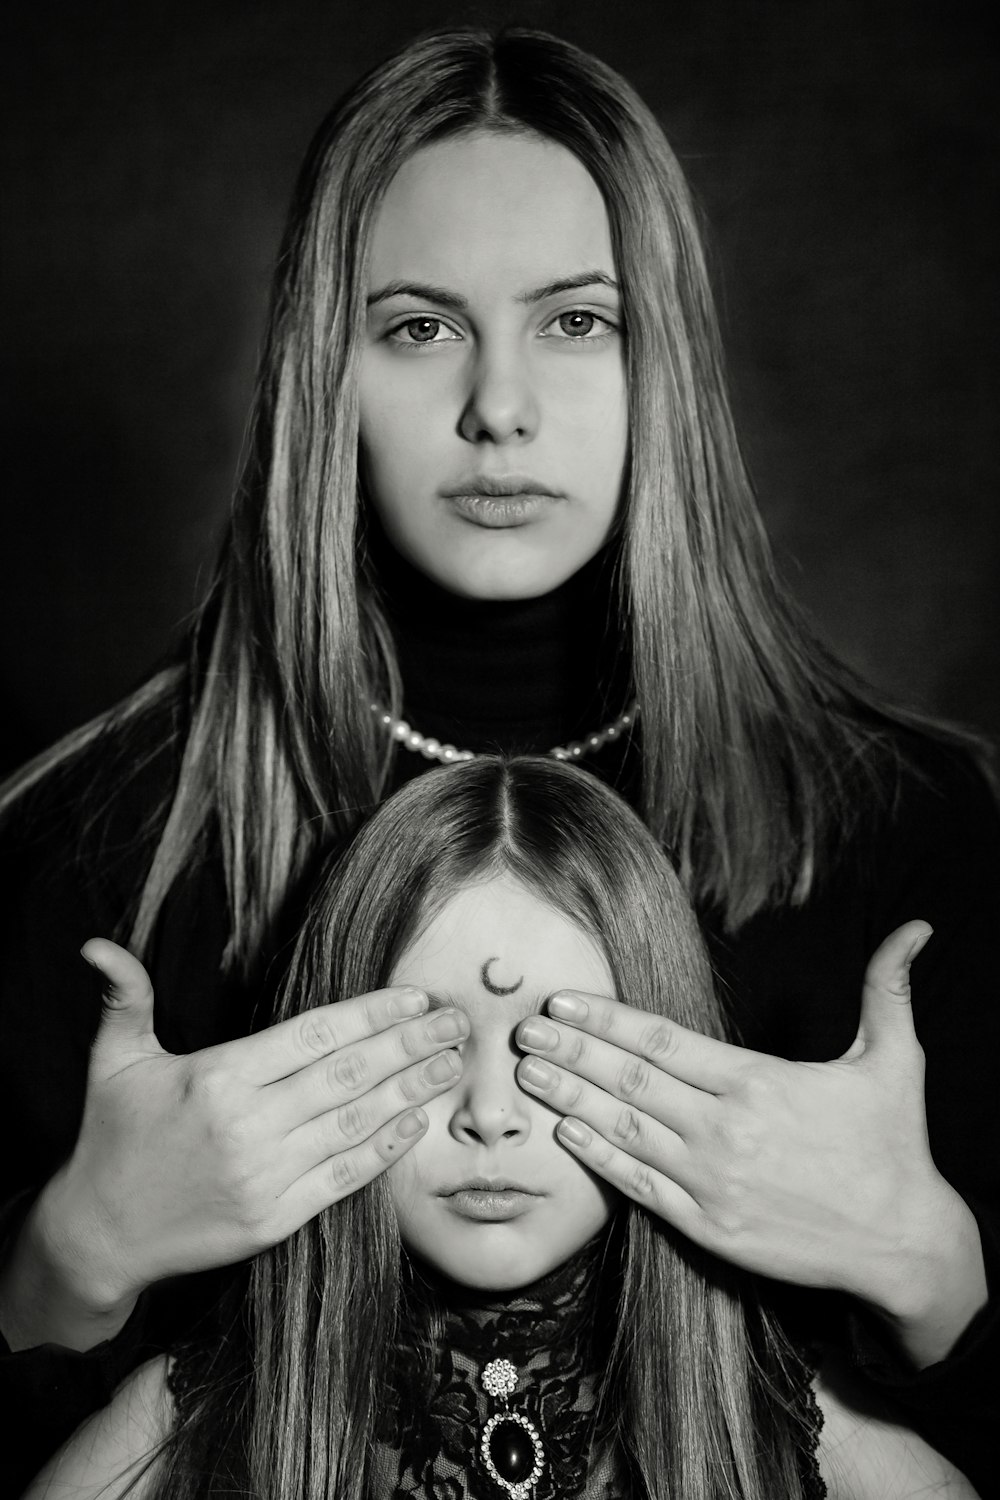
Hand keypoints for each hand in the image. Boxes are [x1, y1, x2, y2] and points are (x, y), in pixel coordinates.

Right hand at [6, 939, 466, 1345]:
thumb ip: (124, 997)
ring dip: (412, 1091)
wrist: (99, 1235)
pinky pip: (344, 1178)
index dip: (370, 1014)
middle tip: (457, 1020)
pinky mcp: (275, 1219)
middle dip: (410, 1044)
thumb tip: (97, 944)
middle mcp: (248, 1126)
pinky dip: (386, 1150)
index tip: (414, 996)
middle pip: (348, 1075)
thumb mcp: (114, 1060)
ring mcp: (265, 1176)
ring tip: (452, 1063)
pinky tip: (417, 1123)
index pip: (313, 1035)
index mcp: (218, 1078)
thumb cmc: (113, 1137)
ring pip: (356, 1124)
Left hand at [515, 921, 986, 1365]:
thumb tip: (915, 930)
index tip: (561, 1002)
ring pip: (625, 1131)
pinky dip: (600, 1159)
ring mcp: (712, 1180)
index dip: (606, 1019)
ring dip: (571, 1099)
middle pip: (631, 1080)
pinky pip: (641, 1188)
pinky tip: (567, 1134)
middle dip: (571, 1052)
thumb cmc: (893, 1146)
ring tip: (527, 1076)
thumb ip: (889, 990)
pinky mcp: (709, 1227)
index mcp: (757, 1081)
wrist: (904, 1243)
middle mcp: (725, 1128)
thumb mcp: (896, 1061)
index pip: (664, 1041)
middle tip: (519, 1030)